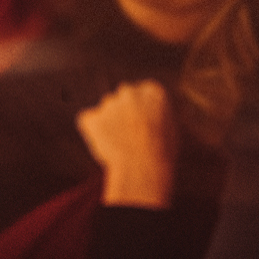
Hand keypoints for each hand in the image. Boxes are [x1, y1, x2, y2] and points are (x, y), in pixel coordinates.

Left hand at [76, 80, 176, 209]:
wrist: (143, 167)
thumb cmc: (161, 153)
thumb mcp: (170, 129)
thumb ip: (156, 114)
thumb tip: (149, 115)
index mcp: (152, 91)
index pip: (141, 94)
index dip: (140, 112)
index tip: (142, 125)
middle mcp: (129, 92)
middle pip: (121, 99)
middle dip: (122, 114)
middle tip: (129, 136)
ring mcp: (108, 103)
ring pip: (105, 112)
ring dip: (109, 124)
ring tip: (121, 146)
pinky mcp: (91, 117)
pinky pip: (87, 122)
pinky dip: (92, 132)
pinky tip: (106, 146)